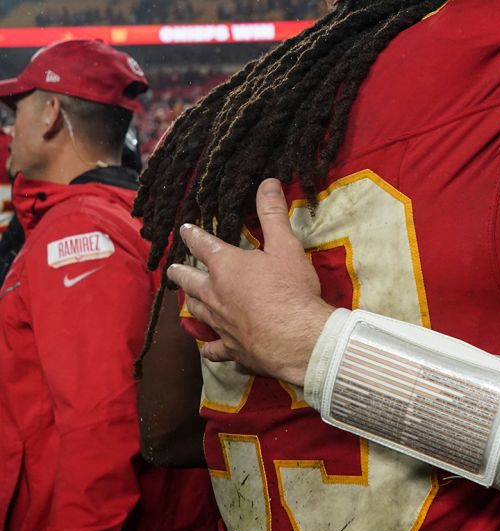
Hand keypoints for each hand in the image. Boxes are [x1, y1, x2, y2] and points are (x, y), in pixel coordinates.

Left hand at [166, 179, 332, 386]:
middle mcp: (215, 294)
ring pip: (196, 311)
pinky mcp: (230, 348)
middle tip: (173, 269)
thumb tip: (267, 182)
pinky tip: (206, 346)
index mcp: (226, 266)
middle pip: (190, 281)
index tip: (184, 230)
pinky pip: (213, 348)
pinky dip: (208, 346)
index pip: (203, 245)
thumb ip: (273, 214)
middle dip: (181, 272)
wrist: (296, 337)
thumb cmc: (290, 288)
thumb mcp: (286, 246)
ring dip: (190, 303)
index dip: (193, 235)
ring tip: (186, 299)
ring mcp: (220, 324)